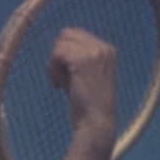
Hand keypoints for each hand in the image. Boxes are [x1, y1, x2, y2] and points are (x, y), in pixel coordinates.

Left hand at [48, 27, 116, 148]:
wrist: (96, 124)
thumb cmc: (88, 107)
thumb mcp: (86, 77)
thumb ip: (76, 60)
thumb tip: (58, 45)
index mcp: (107, 50)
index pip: (75, 35)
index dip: (64, 54)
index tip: (68, 76)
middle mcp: (103, 48)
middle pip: (65, 34)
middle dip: (58, 56)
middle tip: (61, 80)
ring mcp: (94, 53)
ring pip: (59, 44)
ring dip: (54, 65)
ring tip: (61, 85)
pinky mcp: (82, 61)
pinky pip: (56, 54)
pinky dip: (52, 70)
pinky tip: (58, 87)